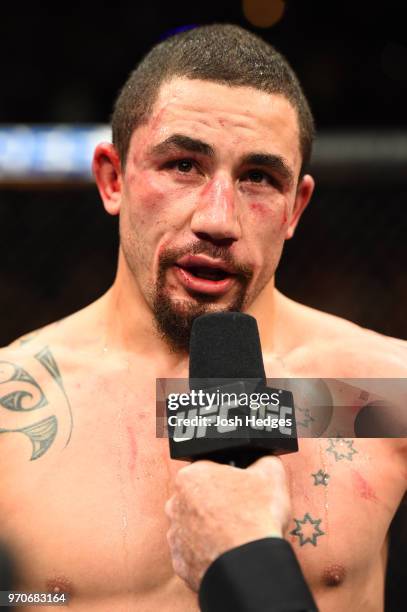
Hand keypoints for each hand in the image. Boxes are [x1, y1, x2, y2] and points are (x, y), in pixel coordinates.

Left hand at [165, 456, 290, 590]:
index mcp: (190, 477)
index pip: (209, 470)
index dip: (229, 479)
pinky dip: (210, 554)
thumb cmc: (257, 518)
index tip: (242, 490)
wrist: (250, 566)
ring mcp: (175, 536)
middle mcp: (175, 505)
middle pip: (199, 499)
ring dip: (212, 530)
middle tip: (242, 513)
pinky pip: (196, 554)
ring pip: (196, 527)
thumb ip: (264, 459)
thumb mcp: (271, 474)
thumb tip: (264, 460)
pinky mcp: (181, 564)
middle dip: (217, 504)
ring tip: (237, 536)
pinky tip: (228, 554)